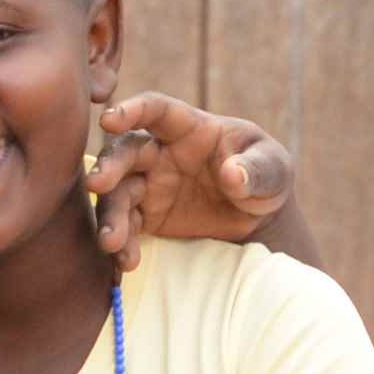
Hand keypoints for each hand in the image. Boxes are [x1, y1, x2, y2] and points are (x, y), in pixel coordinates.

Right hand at [84, 91, 293, 259]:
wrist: (258, 216)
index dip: (132, 110)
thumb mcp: (274, 168)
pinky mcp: (147, 217)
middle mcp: (161, 152)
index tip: (109, 119)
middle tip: (98, 185)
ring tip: (111, 244)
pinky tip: (125, 264)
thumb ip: (256, 169)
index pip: (157, 110)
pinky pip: (127, 227)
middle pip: (125, 152)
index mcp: (189, 127)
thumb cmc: (265, 175)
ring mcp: (150, 184)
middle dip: (109, 166)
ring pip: (118, 194)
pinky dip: (122, 245)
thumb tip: (232, 175)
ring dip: (110, 216)